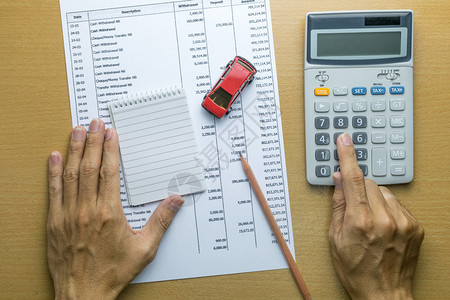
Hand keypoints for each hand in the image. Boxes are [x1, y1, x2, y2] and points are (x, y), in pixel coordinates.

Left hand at [47, 118, 183, 298]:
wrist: (83, 294)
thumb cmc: (113, 272)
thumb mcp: (144, 249)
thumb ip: (161, 222)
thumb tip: (176, 201)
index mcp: (109, 213)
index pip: (109, 172)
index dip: (109, 149)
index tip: (111, 134)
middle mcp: (87, 209)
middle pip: (90, 167)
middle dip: (92, 141)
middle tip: (94, 123)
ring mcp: (68, 215)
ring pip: (71, 174)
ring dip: (74, 150)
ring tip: (76, 130)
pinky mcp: (54, 223)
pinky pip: (53, 191)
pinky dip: (53, 172)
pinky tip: (55, 157)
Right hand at [329, 133, 423, 299]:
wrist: (383, 294)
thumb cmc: (356, 270)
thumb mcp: (334, 238)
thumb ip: (338, 204)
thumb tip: (339, 180)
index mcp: (360, 222)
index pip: (352, 179)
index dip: (347, 156)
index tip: (344, 140)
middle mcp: (384, 219)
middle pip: (368, 182)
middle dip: (357, 189)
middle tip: (353, 207)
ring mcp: (403, 222)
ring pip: (383, 191)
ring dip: (373, 198)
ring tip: (369, 221)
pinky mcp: (416, 226)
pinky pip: (397, 203)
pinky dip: (388, 208)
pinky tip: (383, 225)